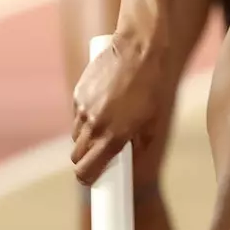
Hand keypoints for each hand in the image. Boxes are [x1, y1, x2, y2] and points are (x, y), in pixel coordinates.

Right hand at [71, 34, 163, 186]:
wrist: (140, 49)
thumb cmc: (153, 86)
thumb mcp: (154, 120)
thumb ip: (140, 144)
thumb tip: (130, 157)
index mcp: (112, 137)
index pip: (85, 172)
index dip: (87, 179)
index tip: (92, 180)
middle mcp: (93, 126)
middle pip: (77, 156)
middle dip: (86, 159)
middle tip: (100, 154)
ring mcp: (82, 109)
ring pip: (76, 135)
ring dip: (86, 136)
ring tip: (105, 124)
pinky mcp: (78, 93)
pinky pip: (77, 114)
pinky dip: (85, 115)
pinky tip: (102, 104)